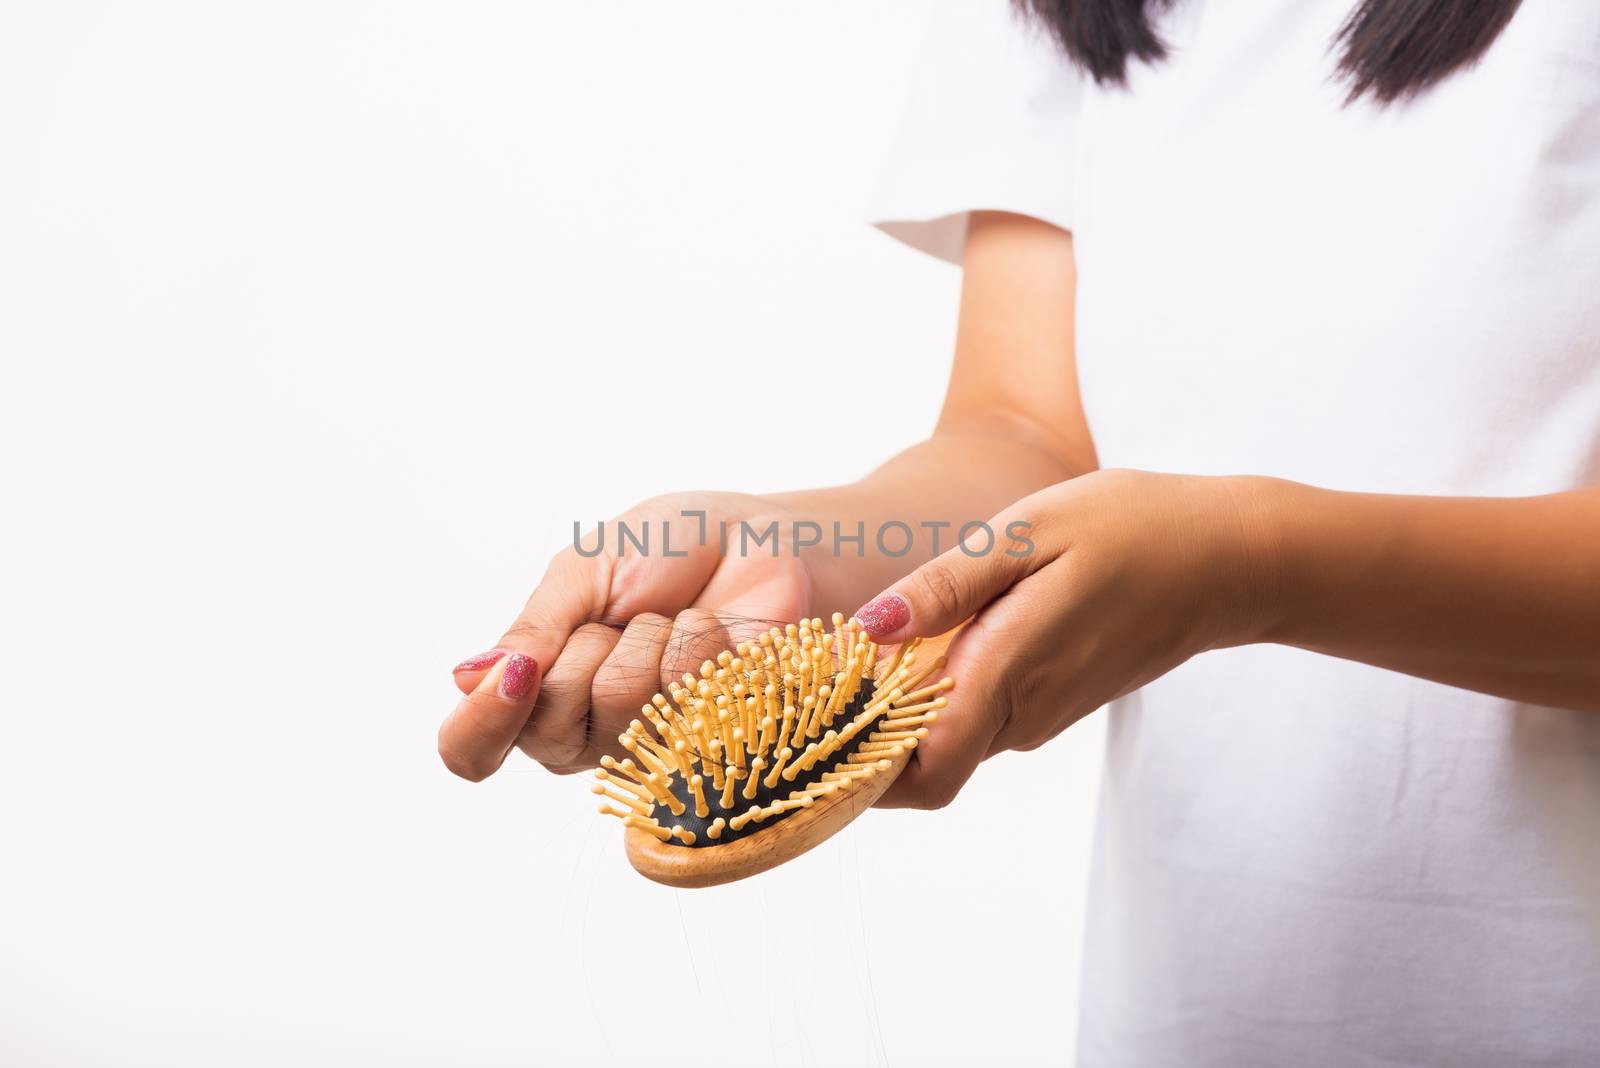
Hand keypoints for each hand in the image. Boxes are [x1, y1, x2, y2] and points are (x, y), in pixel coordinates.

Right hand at [438, 492, 812, 779]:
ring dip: (649, 637)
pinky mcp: (720, 739)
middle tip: (620, 615)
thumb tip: (464, 679)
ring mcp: (653, 745)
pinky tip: (716, 630)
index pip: (472, 749)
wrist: (759, 535)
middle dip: (585, 649)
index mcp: (537, 692)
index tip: (518, 672)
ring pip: (621, 707)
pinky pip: (690, 698)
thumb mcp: (583, 572)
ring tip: (675, 617)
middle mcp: (587, 732)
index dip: (481, 724)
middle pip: (548, 730)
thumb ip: (533, 630)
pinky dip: (700, 640)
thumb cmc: (666, 550)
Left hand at [854, 469, 1266, 808]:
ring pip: (946, 739)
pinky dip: (940, 692)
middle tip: (814, 674)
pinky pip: (978, 714)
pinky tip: (924, 639)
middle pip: (920, 763)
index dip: (856, 768)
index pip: (917, 775)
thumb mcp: (1028, 533)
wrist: (1228, 559)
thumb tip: (865, 630)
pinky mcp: (1052, 702)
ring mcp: (1040, 715)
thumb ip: (944, 587)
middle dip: (862, 734)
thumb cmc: (1129, 529)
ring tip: (859, 649)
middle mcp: (1021, 716)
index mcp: (1007, 675)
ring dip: (900, 709)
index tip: (808, 723)